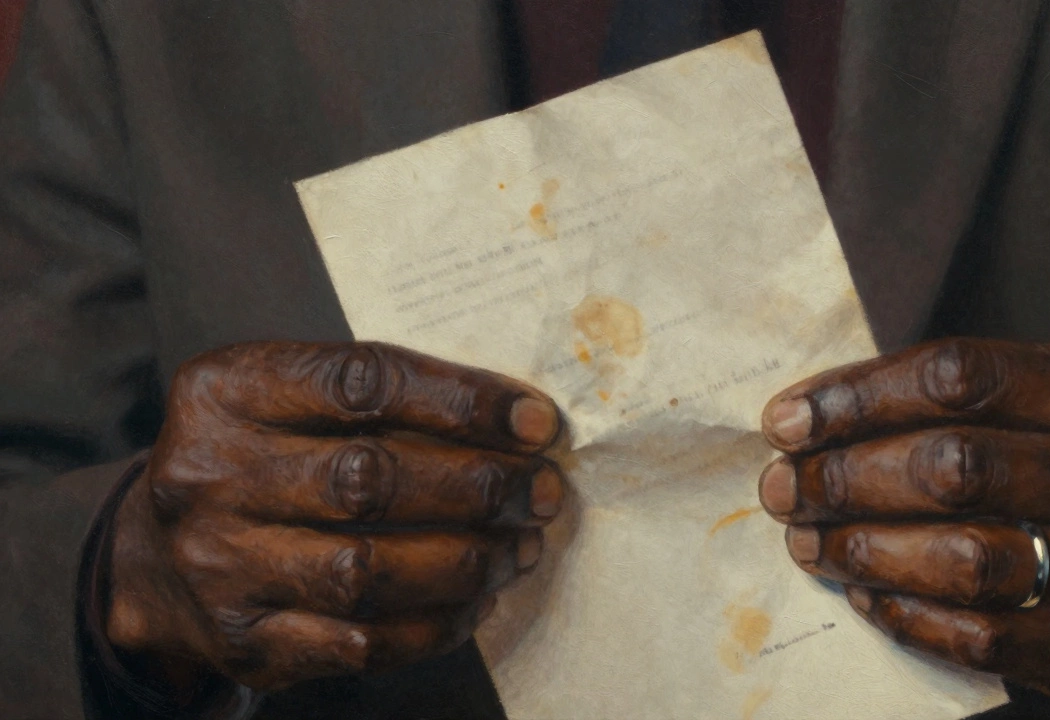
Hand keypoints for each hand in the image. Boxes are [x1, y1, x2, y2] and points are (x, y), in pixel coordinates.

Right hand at [106, 342, 563, 690]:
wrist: (152, 559)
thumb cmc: (260, 457)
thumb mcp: (289, 396)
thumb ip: (383, 396)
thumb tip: (519, 425)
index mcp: (228, 391)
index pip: (364, 384)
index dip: (464, 403)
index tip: (537, 422)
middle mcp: (211, 475)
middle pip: (371, 480)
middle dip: (480, 487)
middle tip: (543, 490)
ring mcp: (222, 565)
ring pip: (369, 569)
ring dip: (468, 560)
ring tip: (520, 545)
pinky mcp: (245, 640)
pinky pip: (360, 642)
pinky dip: (435, 623)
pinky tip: (477, 600)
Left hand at [758, 338, 1049, 700]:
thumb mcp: (1022, 396)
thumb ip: (924, 394)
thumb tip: (798, 419)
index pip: (960, 378)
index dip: (858, 398)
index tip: (785, 420)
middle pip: (958, 468)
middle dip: (847, 477)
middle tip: (781, 487)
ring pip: (968, 559)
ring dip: (865, 550)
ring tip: (807, 540)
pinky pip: (983, 637)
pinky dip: (906, 615)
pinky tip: (863, 592)